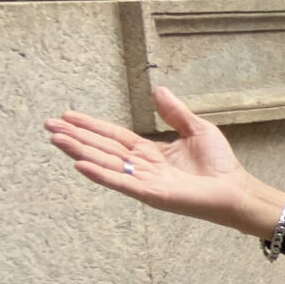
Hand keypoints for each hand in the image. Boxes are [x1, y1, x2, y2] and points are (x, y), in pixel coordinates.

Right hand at [45, 86, 284, 237]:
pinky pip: (120, 182)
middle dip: (76, 137)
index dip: (91, 126)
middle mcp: (141, 166)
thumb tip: (158, 89)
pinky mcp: (150, 194)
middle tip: (49, 125)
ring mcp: (143, 181)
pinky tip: (79, 165)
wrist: (235, 188)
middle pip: (102, 148)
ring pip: (105, 163)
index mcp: (149, 152)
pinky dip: (100, 174)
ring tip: (56, 139)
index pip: (113, 136)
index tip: (67, 116)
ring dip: (79, 152)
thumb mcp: (196, 128)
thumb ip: (174, 112)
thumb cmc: (219, 164)